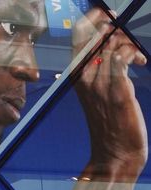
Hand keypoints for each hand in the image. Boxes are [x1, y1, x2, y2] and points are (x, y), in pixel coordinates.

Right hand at [73, 9, 147, 181]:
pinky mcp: (117, 89)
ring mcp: (99, 84)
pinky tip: (140, 61)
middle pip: (96, 34)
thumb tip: (110, 40)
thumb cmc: (108, 121)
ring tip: (137, 56)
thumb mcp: (97, 91)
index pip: (78, 35)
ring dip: (128, 42)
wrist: (115, 151)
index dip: (93, 18)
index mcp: (75, 75)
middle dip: (114, 26)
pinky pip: (122, 57)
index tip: (106, 14)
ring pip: (112, 43)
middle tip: (126, 33)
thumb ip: (99, 65)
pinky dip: (133, 53)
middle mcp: (83, 77)